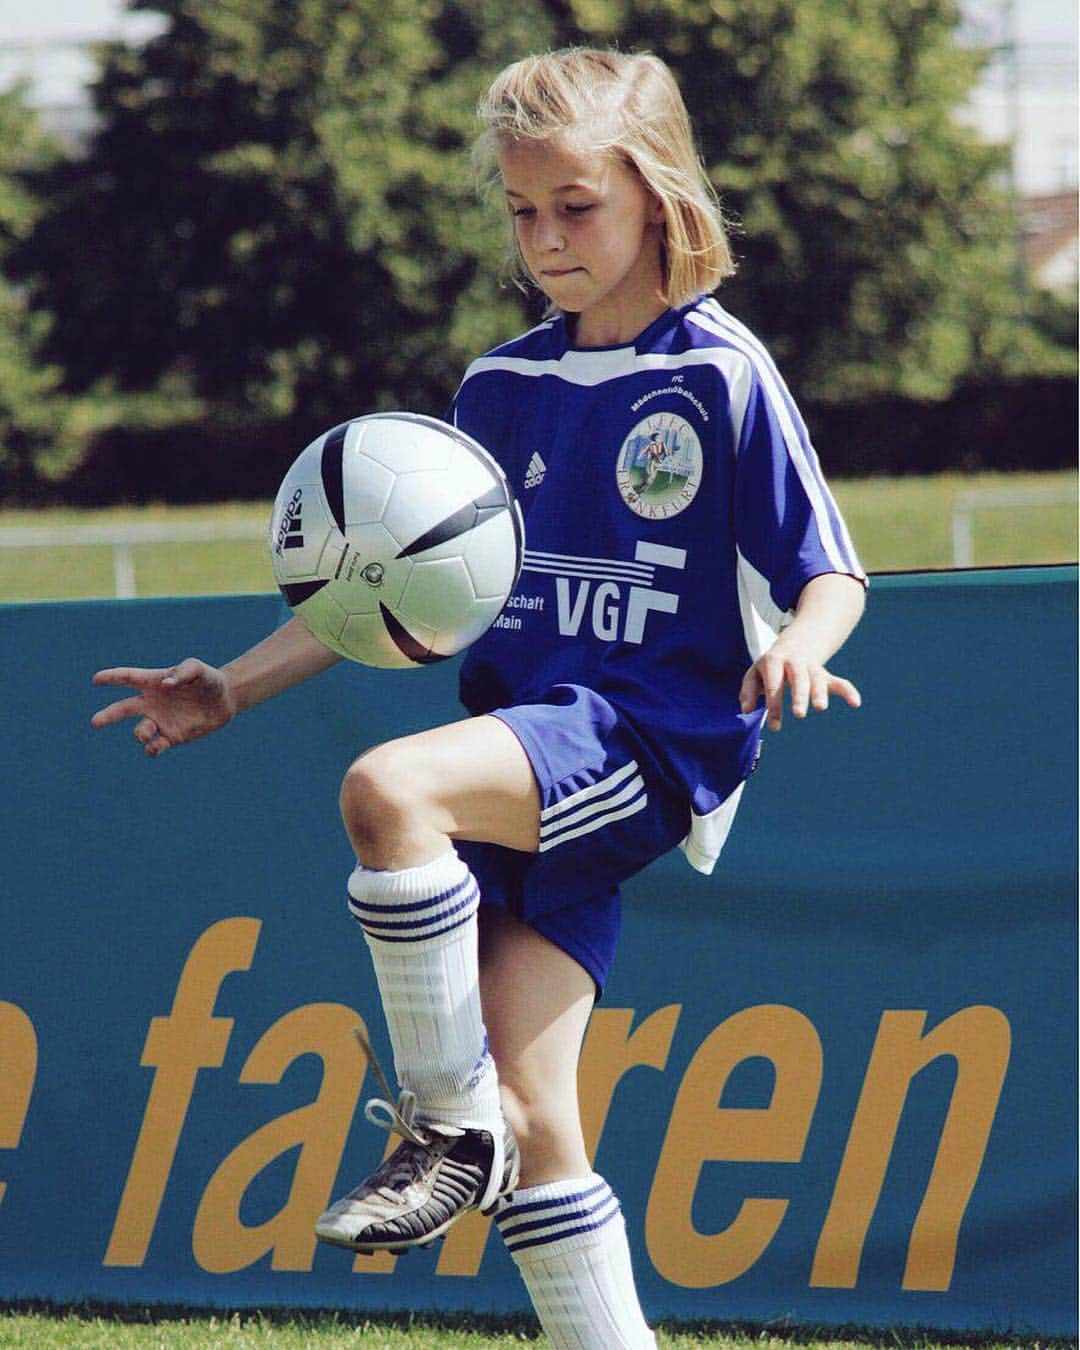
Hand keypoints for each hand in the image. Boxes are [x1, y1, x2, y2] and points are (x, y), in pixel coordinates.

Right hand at [91, 658, 235, 756]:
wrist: (224, 700)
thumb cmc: (208, 679)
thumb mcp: (198, 669)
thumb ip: (183, 672)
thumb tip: (165, 684)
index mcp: (154, 682)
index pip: (128, 678)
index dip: (112, 678)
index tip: (96, 679)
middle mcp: (152, 703)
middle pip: (123, 709)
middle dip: (108, 715)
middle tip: (95, 722)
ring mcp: (160, 720)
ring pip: (140, 730)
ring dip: (140, 733)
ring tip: (145, 734)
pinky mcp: (171, 737)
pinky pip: (155, 746)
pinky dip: (152, 749)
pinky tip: (155, 746)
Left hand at [739, 642, 860, 732]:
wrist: (795, 644)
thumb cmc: (770, 667)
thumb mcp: (754, 673)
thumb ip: (748, 691)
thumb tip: (746, 710)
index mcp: (774, 661)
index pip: (774, 683)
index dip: (774, 704)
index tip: (775, 726)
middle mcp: (794, 662)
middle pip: (798, 678)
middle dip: (799, 695)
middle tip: (799, 714)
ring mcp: (811, 667)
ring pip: (817, 678)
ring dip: (819, 692)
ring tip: (821, 708)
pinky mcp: (825, 675)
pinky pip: (839, 682)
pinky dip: (848, 691)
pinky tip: (855, 703)